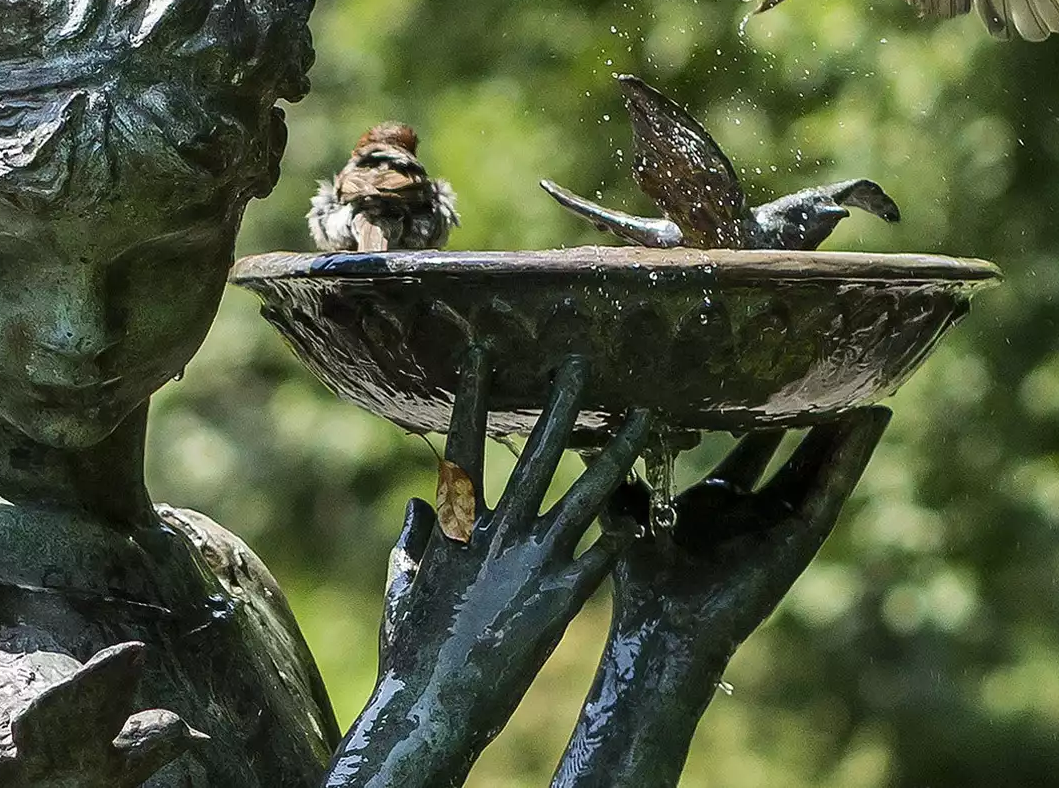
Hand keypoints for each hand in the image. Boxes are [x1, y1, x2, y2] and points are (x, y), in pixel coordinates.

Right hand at [326, 348, 649, 787]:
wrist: (432, 705)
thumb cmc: (410, 651)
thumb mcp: (403, 584)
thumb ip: (413, 539)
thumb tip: (419, 501)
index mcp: (457, 524)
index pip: (466, 443)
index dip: (473, 396)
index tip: (483, 354)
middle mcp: (499, 531)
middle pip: (536, 453)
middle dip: (560, 405)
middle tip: (582, 360)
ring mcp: (533, 562)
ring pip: (587, 492)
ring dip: (619, 452)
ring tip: (648, 416)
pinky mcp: (561, 598)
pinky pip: (604, 555)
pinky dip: (627, 532)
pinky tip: (654, 509)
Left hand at [550, 407, 888, 787]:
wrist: (661, 625)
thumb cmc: (642, 577)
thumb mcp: (627, 509)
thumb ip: (621, 469)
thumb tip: (602, 425)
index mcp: (720, 500)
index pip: (752, 446)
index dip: (766, 413)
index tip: (776, 376)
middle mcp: (756, 510)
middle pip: (795, 454)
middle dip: (815, 420)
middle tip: (834, 377)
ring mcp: (780, 525)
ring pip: (822, 470)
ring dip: (846, 435)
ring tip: (870, 397)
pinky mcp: (799, 539)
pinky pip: (829, 491)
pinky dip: (850, 459)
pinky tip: (868, 428)